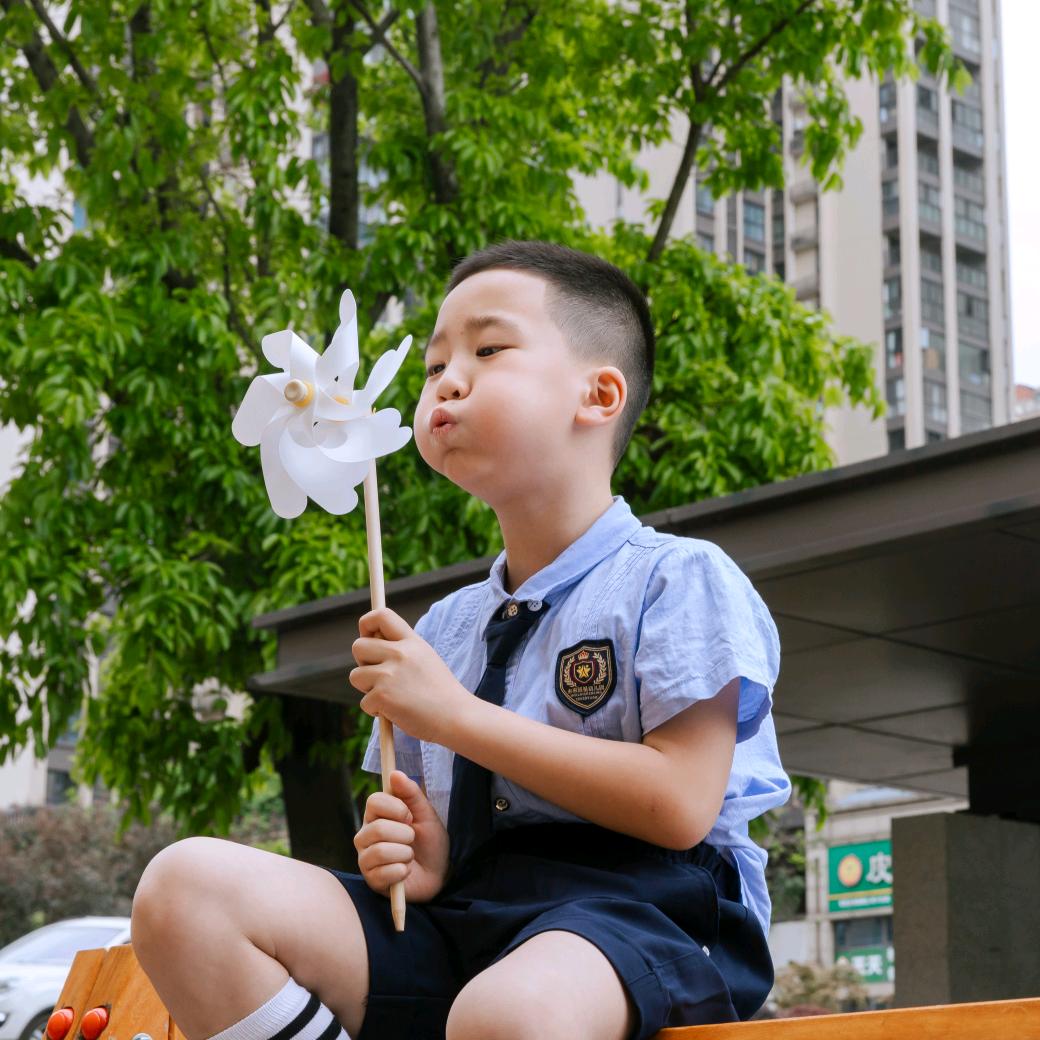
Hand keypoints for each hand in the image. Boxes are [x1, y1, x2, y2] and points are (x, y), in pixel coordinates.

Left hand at [350, 607, 474, 743]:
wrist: (456, 718)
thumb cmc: (441, 694)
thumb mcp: (426, 659)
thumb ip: (402, 650)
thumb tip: (371, 645)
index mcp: (412, 642)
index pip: (381, 616)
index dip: (367, 625)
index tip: (369, 639)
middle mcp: (400, 653)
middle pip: (358, 646)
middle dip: (362, 663)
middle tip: (379, 677)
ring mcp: (390, 674)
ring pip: (355, 676)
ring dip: (367, 690)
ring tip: (391, 697)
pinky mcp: (382, 696)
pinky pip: (364, 702)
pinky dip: (376, 711)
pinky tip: (398, 712)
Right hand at [354, 770, 449, 902]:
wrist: (439, 873)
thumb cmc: (429, 841)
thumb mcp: (426, 814)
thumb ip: (411, 793)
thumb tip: (395, 773)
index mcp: (376, 815)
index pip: (374, 801)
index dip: (396, 808)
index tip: (410, 816)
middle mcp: (365, 835)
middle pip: (378, 828)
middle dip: (405, 834)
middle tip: (412, 839)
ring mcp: (366, 858)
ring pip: (380, 851)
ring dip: (405, 853)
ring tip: (410, 856)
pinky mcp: (371, 880)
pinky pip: (385, 873)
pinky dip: (403, 871)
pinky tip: (406, 871)